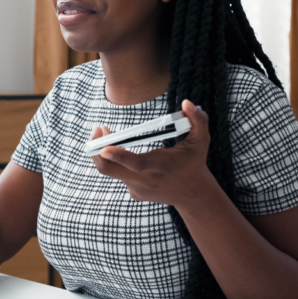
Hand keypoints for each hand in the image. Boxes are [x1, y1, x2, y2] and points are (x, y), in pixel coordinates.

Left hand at [91, 100, 216, 207]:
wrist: (193, 196)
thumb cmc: (195, 163)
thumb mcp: (201, 140)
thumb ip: (198, 119)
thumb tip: (187, 102)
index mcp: (159, 166)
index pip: (136, 163)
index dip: (118, 155)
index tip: (104, 147)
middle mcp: (145, 179)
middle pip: (109, 170)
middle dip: (96, 149)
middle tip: (98, 129)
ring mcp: (137, 188)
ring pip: (111, 170)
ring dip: (104, 152)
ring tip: (107, 133)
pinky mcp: (134, 193)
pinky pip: (118, 174)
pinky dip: (116, 161)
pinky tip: (122, 151)